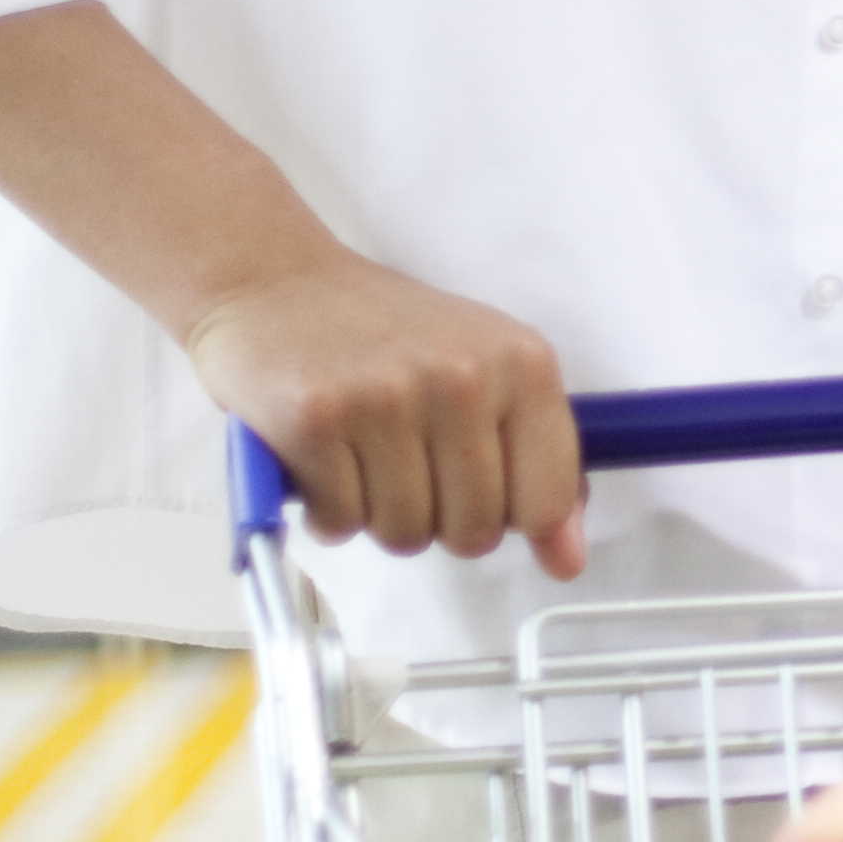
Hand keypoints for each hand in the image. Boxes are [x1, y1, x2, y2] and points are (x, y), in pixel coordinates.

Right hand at [182, 250, 586, 576]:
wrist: (275, 283)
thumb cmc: (385, 332)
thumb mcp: (486, 372)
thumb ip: (537, 462)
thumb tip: (567, 558)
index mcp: (522, 363)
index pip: (545, 500)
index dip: (512, 519)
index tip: (486, 497)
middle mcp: (461, 378)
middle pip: (474, 531)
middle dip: (440, 521)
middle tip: (410, 467)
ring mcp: (386, 398)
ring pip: (405, 534)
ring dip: (379, 516)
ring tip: (364, 457)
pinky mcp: (315, 421)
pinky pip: (341, 522)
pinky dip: (329, 510)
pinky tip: (324, 460)